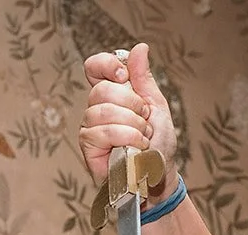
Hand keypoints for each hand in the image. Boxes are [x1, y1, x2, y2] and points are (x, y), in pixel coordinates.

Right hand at [80, 43, 178, 186]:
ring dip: (132, 124)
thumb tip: (139, 48)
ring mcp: (90, 127)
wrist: (159, 174)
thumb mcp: (156, 105)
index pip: (94, 67)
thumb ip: (144, 79)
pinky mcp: (88, 147)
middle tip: (145, 119)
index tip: (124, 76)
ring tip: (143, 137)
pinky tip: (135, 147)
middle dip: (132, 104)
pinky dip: (126, 137)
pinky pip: (102, 131)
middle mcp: (96, 108)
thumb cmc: (158, 144)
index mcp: (112, 94)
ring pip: (102, 111)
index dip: (105, 65)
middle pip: (101, 89)